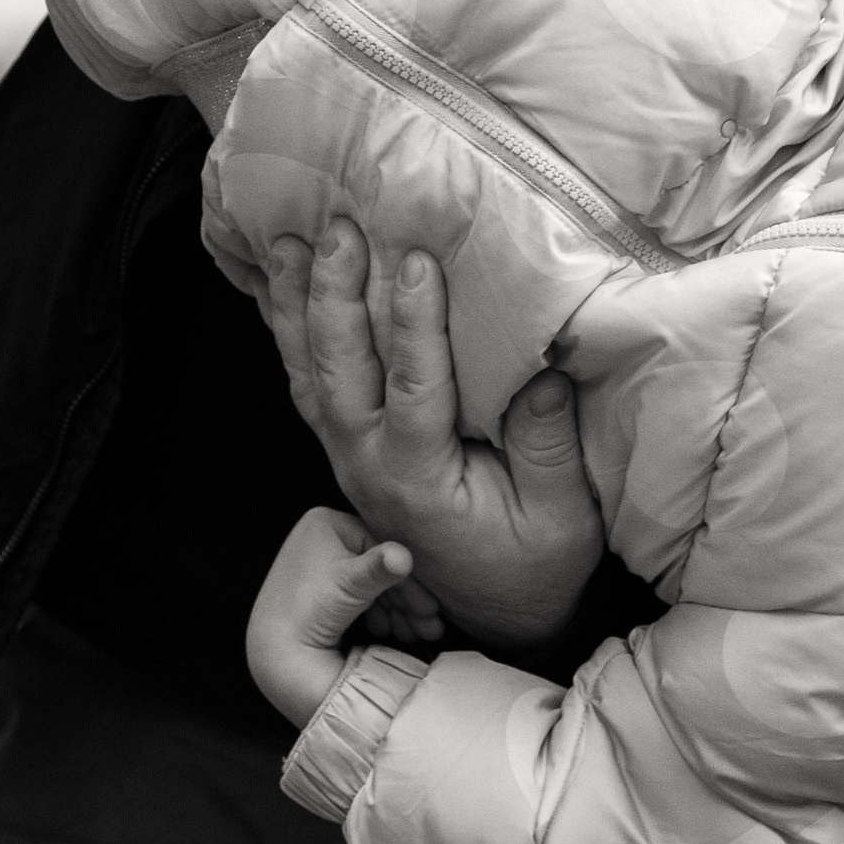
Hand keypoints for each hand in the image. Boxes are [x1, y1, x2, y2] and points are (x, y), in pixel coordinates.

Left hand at [248, 507, 419, 727]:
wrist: (274, 654)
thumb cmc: (310, 611)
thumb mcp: (351, 586)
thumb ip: (382, 568)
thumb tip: (405, 556)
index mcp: (325, 522)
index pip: (382, 546)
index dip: (409, 579)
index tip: (430, 608)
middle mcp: (319, 536)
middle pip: (377, 567)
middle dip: (406, 600)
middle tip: (430, 626)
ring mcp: (318, 561)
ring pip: (371, 583)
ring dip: (398, 610)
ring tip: (417, 634)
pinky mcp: (318, 586)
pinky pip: (357, 594)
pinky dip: (378, 612)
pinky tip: (391, 631)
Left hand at [264, 220, 606, 649]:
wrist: (496, 613)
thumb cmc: (534, 564)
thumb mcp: (560, 516)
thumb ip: (546, 446)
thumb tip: (544, 370)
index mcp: (417, 479)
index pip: (410, 388)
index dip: (411, 322)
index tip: (416, 259)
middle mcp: (367, 465)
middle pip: (337, 371)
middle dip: (335, 295)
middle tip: (338, 230)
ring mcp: (348, 458)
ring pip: (309, 374)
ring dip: (296, 306)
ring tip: (288, 242)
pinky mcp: (347, 450)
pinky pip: (308, 386)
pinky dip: (290, 335)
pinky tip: (283, 289)